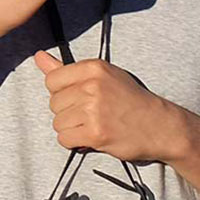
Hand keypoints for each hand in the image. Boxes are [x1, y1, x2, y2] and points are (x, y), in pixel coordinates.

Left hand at [31, 51, 185, 163]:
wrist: (161, 126)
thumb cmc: (130, 100)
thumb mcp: (103, 77)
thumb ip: (67, 70)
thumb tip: (38, 57)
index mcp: (94, 68)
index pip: (51, 80)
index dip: (62, 93)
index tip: (79, 98)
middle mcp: (92, 86)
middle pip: (53, 103)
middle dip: (68, 113)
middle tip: (91, 115)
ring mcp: (94, 110)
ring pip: (58, 123)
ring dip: (72, 129)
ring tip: (93, 125)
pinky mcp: (96, 133)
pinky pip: (65, 140)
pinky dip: (75, 142)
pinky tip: (91, 138)